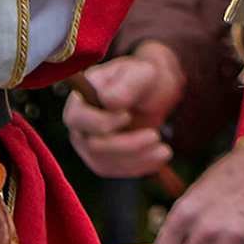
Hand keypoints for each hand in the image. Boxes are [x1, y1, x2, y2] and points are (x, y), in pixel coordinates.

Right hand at [62, 43, 186, 178]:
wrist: (155, 91)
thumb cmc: (144, 77)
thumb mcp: (141, 73)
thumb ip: (126, 85)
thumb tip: (108, 102)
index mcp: (80, 98)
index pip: (78, 119)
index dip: (103, 123)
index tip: (128, 115)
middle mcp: (79, 124)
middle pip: (93, 146)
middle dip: (128, 145)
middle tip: (156, 135)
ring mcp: (88, 143)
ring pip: (105, 163)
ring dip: (137, 159)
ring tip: (165, 150)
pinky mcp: (102, 158)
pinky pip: (115, 170)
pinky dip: (139, 166)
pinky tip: (159, 157)